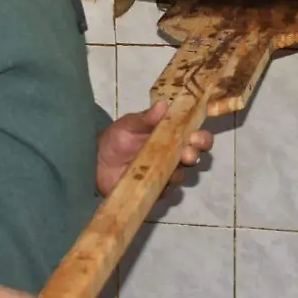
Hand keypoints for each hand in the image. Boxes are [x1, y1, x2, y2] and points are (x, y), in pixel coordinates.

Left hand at [96, 101, 213, 196]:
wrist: (96, 161)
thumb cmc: (117, 138)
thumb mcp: (129, 124)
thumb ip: (146, 118)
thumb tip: (163, 105)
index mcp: (171, 135)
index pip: (195, 135)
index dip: (201, 137)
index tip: (196, 137)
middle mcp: (173, 154)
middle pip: (194, 156)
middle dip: (194, 154)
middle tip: (188, 154)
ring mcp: (165, 173)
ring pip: (182, 175)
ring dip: (179, 171)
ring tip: (170, 168)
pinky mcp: (155, 190)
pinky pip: (166, 192)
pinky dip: (164, 187)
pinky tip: (158, 184)